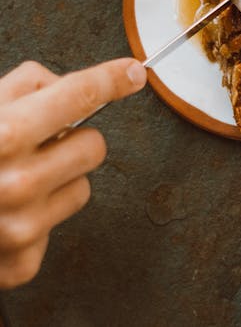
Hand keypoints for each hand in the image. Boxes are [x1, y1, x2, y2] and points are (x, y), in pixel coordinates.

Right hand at [0, 57, 146, 287]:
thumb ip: (27, 87)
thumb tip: (70, 87)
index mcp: (3, 135)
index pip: (78, 95)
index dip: (111, 79)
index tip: (133, 72)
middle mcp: (15, 183)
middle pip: (95, 145)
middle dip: (72, 140)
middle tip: (37, 145)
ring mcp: (21, 227)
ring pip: (84, 187)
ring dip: (60, 179)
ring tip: (18, 180)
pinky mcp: (21, 262)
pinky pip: (59, 225)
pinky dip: (41, 216)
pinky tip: (9, 212)